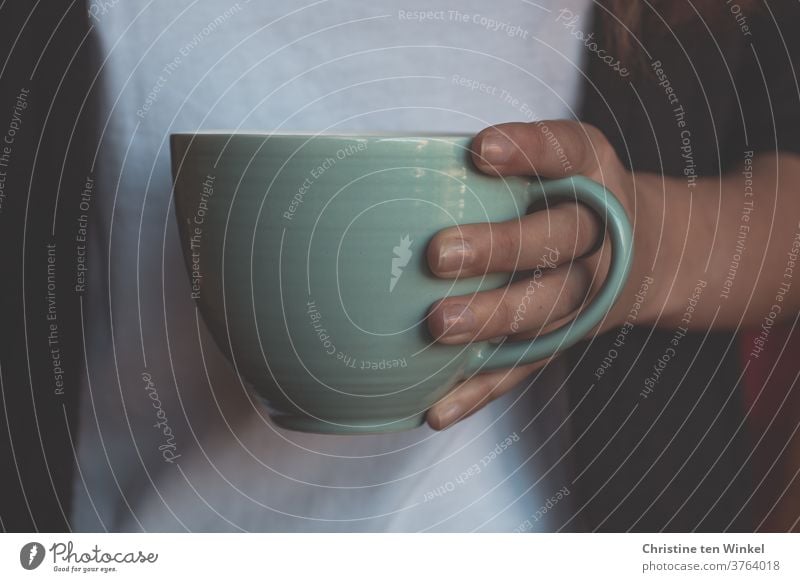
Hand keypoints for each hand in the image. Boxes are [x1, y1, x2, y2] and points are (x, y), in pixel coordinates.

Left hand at [425, 121, 658, 429]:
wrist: (645, 254)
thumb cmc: (569, 197)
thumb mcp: (557, 161)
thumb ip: (504, 161)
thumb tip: (396, 169)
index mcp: (591, 174)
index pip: (566, 151)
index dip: (528, 150)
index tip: (480, 150)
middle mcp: (597, 235)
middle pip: (556, 242)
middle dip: (500, 249)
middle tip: (439, 254)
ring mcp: (586, 293)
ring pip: (546, 309)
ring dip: (491, 319)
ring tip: (438, 326)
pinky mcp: (563, 339)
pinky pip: (526, 366)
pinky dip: (481, 390)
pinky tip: (438, 407)